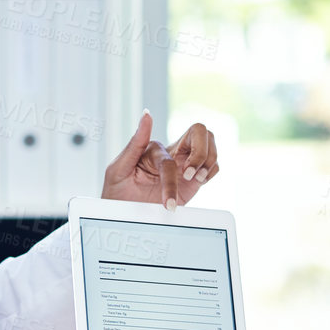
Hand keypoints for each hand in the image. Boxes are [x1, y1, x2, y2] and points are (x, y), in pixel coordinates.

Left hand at [101, 110, 219, 210]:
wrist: (121, 215)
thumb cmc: (116, 191)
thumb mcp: (118, 168)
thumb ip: (135, 142)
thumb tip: (146, 114)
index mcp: (153, 150)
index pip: (169, 158)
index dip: (171, 178)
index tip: (168, 199)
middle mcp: (171, 154)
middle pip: (200, 132)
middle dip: (201, 154)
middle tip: (193, 177)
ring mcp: (184, 166)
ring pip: (209, 148)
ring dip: (208, 164)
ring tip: (197, 181)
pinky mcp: (193, 180)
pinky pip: (212, 166)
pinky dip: (211, 172)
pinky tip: (199, 182)